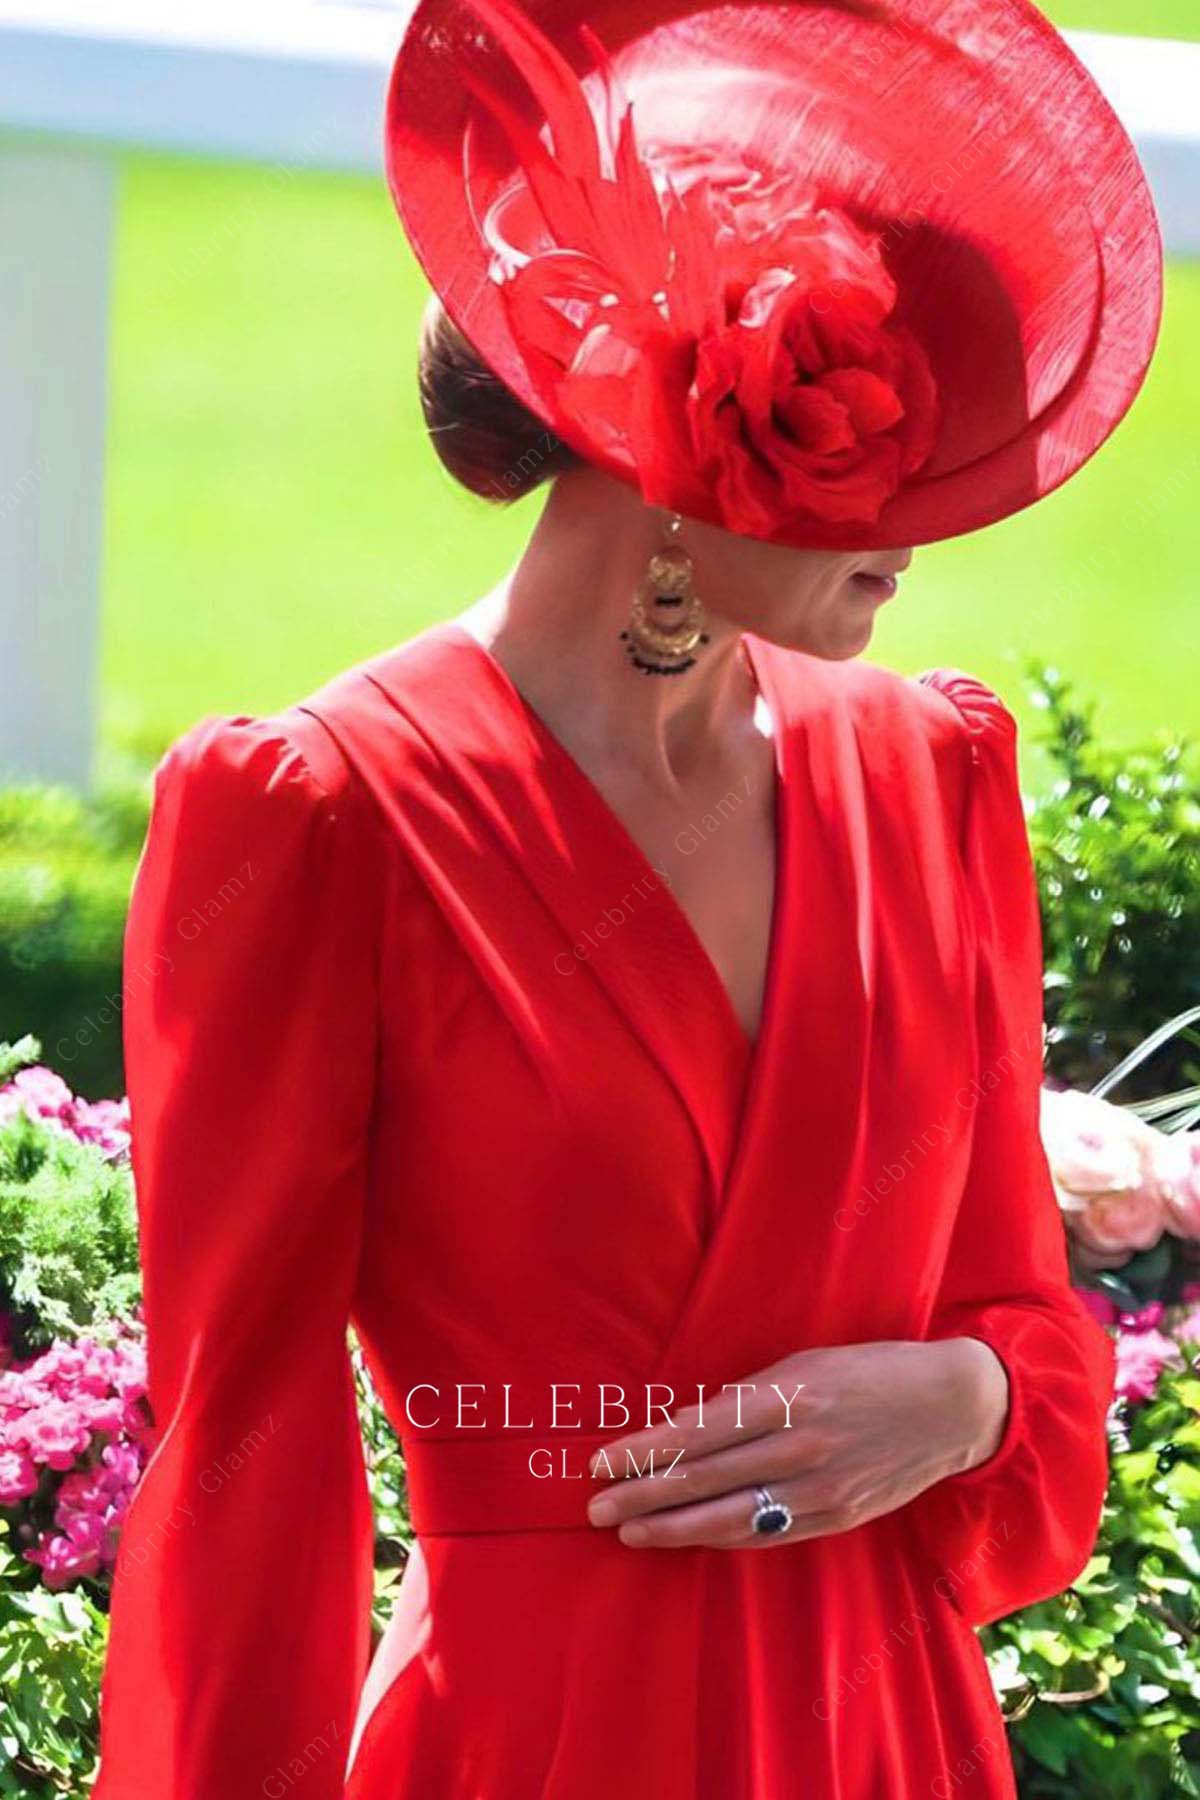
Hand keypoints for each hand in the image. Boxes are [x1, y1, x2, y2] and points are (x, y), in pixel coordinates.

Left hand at [585, 1338, 1008, 1548]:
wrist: (949, 1406)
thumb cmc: (868, 1370)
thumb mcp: (805, 1364)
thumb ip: (749, 1397)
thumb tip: (687, 1425)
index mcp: (789, 1395)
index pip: (698, 1432)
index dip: (645, 1452)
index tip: (602, 1463)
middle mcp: (802, 1445)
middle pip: (704, 1479)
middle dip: (644, 1496)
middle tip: (597, 1507)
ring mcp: (822, 1488)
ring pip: (731, 1517)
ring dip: (673, 1527)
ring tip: (630, 1532)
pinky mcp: (839, 1517)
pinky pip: (768, 1533)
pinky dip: (723, 1537)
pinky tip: (690, 1537)